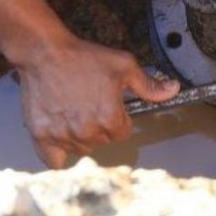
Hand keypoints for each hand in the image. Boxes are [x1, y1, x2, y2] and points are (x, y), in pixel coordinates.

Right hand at [14, 35, 179, 167]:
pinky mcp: (41, 136)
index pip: (122, 134)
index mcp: (110, 119)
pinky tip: (60, 139)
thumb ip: (148, 85)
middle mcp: (87, 132)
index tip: (107, 105)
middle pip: (101, 142)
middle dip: (99, 127)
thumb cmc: (84, 57)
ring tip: (72, 113)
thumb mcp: (123, 65)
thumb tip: (173, 90)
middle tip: (88, 105)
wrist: (45, 52)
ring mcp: (63, 136)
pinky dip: (59, 154)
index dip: (117, 119)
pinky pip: (54, 162)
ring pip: (81, 149)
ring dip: (80, 138)